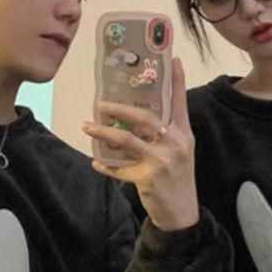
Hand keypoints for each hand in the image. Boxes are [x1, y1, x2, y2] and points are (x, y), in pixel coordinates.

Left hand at [83, 57, 199, 231]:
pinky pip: (119, 168)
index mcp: (183, 134)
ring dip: (103, 131)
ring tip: (87, 126)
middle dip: (119, 108)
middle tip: (100, 103)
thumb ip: (166, 133)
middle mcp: (174, 144)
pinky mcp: (146, 178)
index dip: (177, 80)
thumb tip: (139, 114)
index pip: (180, 102)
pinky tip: (96, 162)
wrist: (182, 213)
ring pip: (126, 139)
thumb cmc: (178, 178)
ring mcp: (160, 161)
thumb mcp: (181, 151)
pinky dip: (105, 165)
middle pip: (144, 117)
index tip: (173, 59)